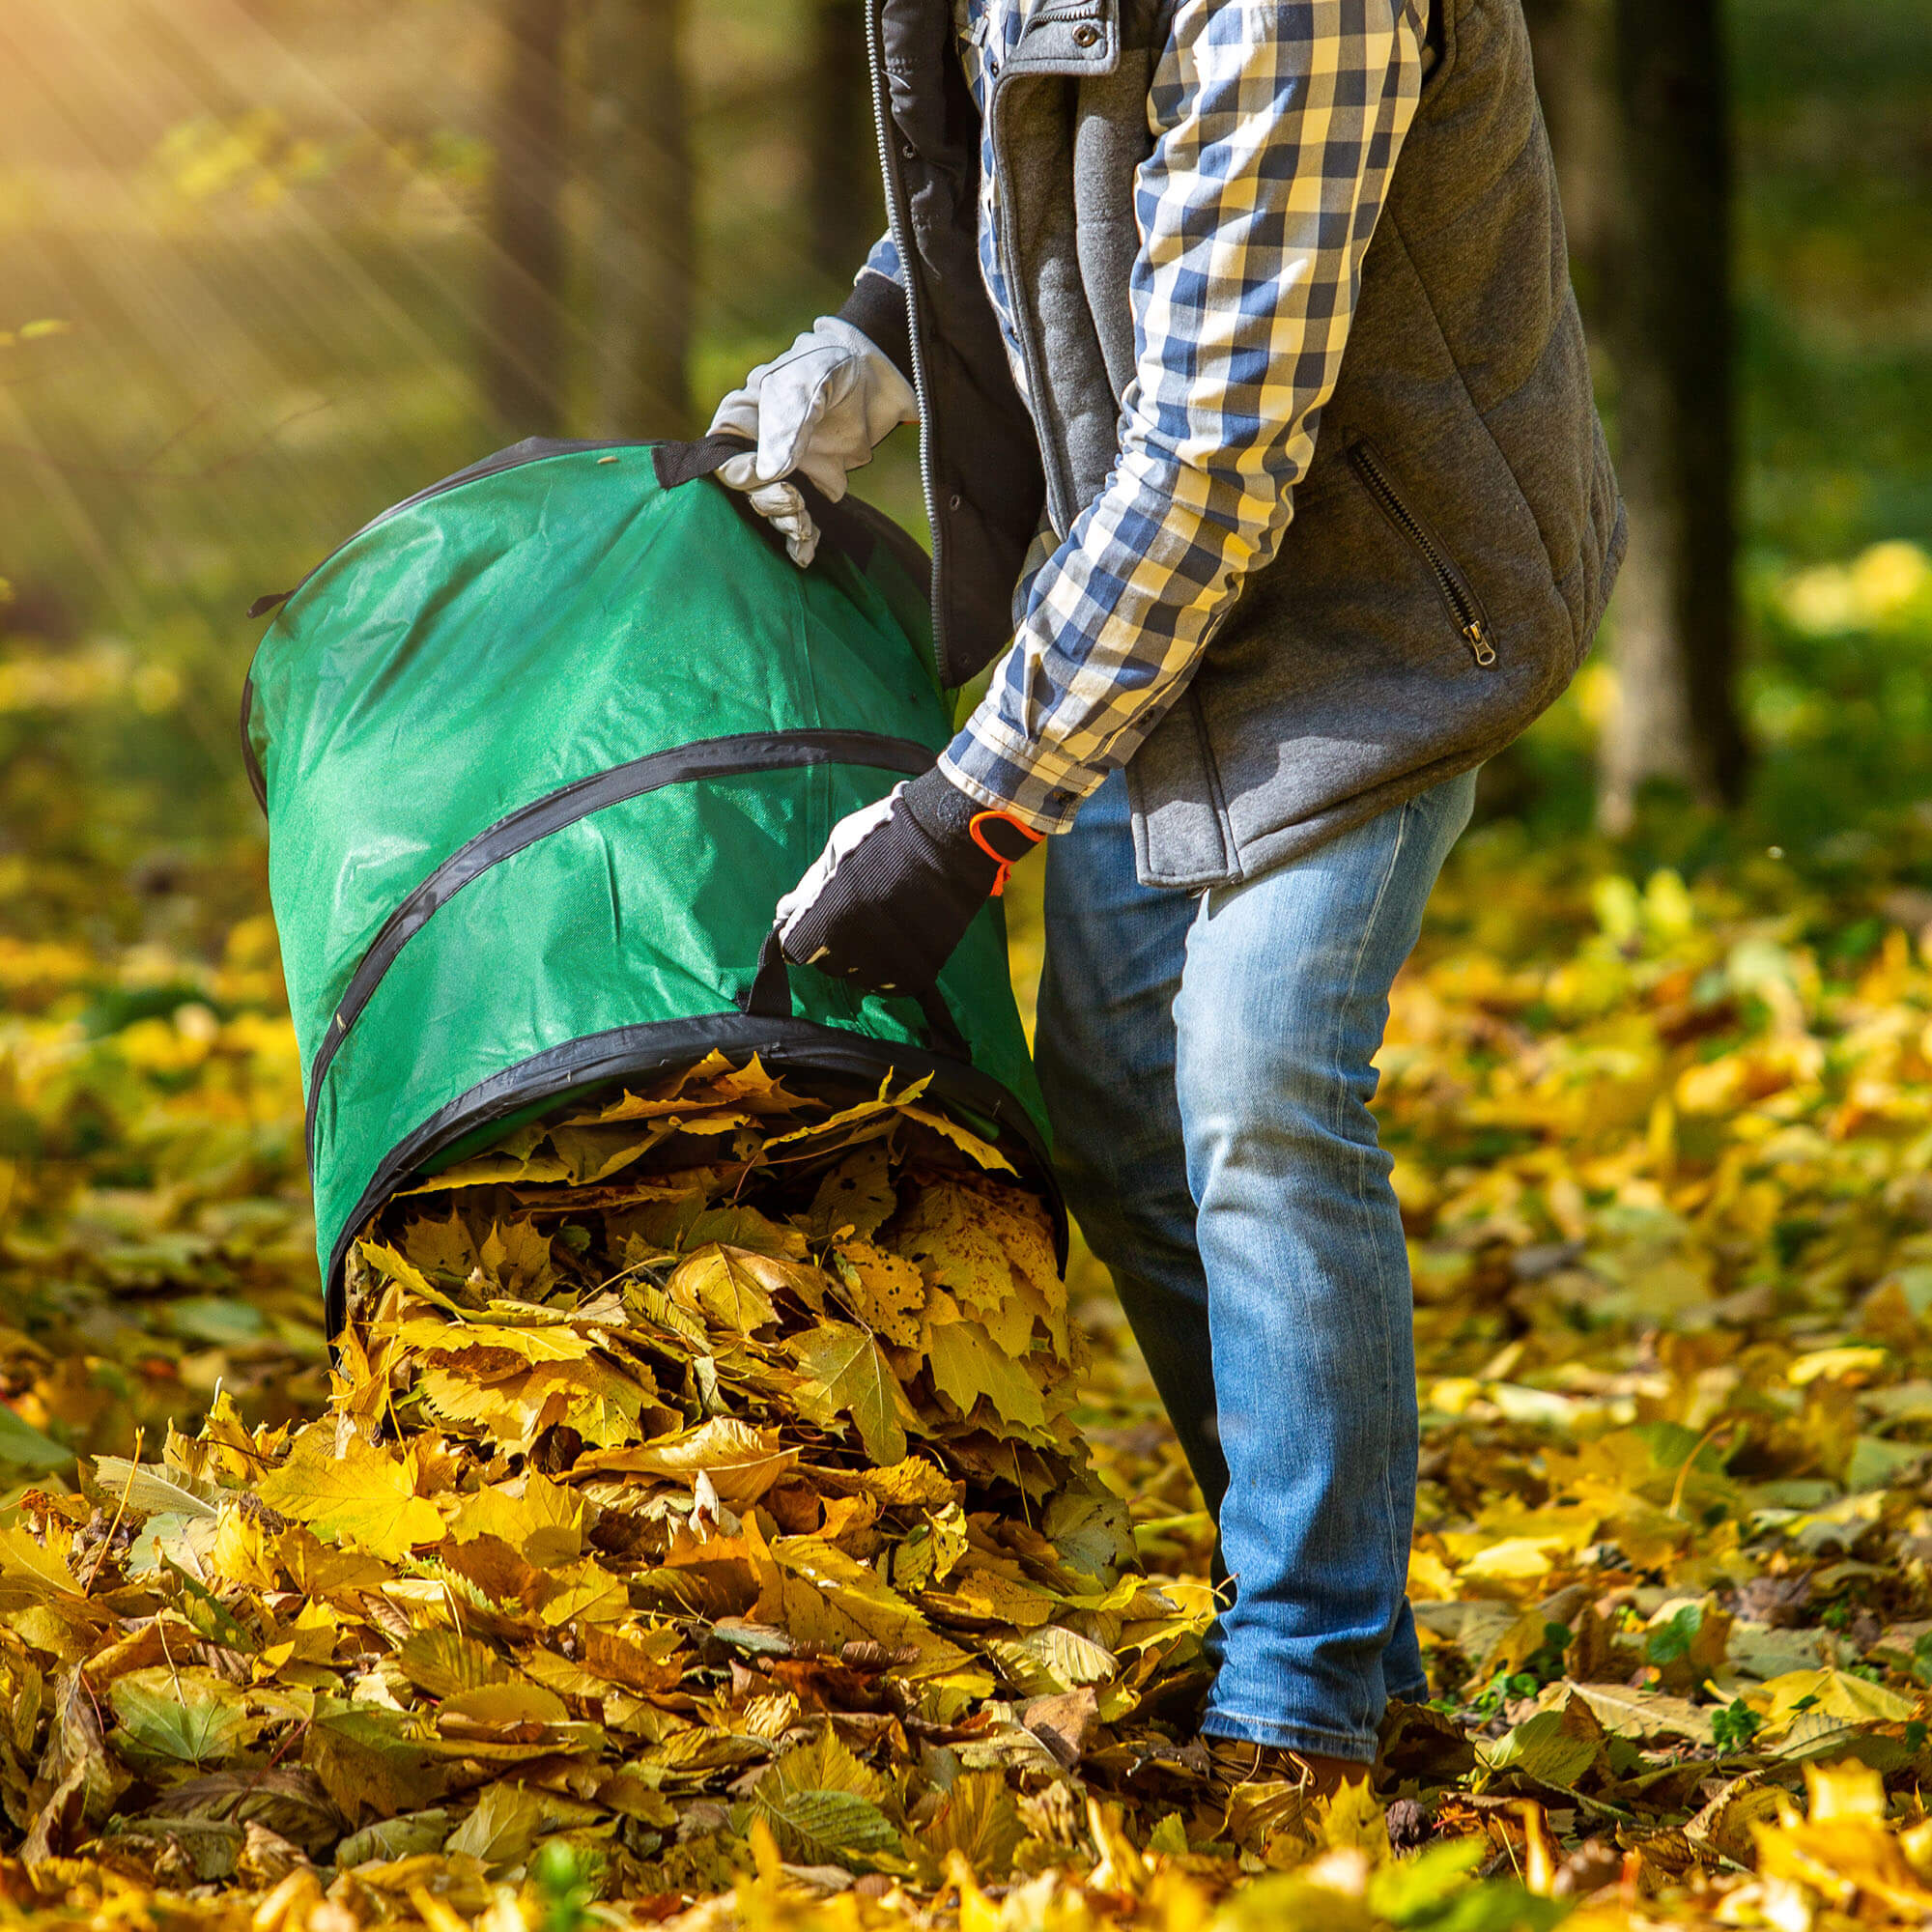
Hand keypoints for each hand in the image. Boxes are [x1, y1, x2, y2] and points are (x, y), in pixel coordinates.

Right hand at [707, 316, 914, 566]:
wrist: (879, 375)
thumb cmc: (831, 366)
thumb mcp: (808, 385)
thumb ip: (789, 426)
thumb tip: (768, 472)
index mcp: (742, 417)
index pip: (725, 457)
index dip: (742, 476)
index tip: (773, 479)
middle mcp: (758, 448)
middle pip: (748, 490)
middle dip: (770, 504)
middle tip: (796, 507)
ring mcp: (786, 469)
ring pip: (772, 508)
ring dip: (786, 524)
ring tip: (804, 530)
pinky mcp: (813, 485)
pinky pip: (801, 516)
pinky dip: (802, 537)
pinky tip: (806, 550)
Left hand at [775, 768, 1041, 995]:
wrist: (948, 841)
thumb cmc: (884, 837)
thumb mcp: (837, 850)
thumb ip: (810, 887)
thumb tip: (785, 911)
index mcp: (821, 923)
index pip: (795, 950)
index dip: (804, 934)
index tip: (819, 919)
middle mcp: (848, 954)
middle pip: (828, 964)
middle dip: (834, 943)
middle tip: (859, 913)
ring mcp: (883, 967)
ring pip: (860, 977)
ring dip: (864, 958)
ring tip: (884, 924)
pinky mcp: (915, 973)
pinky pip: (891, 984)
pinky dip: (893, 966)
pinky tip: (902, 940)